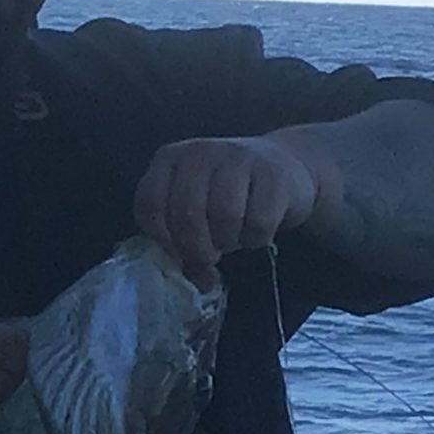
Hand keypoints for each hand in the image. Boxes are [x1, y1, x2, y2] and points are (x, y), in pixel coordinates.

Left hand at [133, 136, 324, 288]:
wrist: (284, 166)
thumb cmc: (229, 196)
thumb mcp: (196, 212)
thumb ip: (182, 242)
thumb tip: (197, 282)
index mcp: (169, 159)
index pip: (149, 204)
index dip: (162, 239)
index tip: (178, 255)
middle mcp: (200, 152)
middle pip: (187, 213)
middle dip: (198, 247)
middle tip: (210, 256)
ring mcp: (237, 157)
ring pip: (225, 215)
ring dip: (229, 241)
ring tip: (233, 238)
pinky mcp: (273, 172)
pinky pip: (259, 221)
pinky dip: (257, 238)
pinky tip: (257, 232)